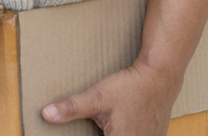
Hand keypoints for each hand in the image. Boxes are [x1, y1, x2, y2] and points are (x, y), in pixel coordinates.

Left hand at [41, 58, 182, 135]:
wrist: (161, 76)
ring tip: (110, 121)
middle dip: (99, 131)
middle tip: (101, 121)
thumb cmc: (131, 87)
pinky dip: (125, 131)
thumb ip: (72, 108)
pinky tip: (121, 122)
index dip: (88, 135)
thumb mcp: (97, 97)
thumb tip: (46, 114)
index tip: (93, 126)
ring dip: (114, 131)